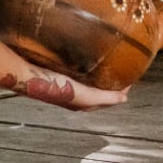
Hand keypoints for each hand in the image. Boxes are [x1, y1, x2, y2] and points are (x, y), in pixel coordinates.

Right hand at [4, 68, 128, 110]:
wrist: (30, 77)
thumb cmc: (57, 88)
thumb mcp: (85, 95)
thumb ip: (105, 98)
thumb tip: (124, 98)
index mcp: (84, 103)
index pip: (108, 99)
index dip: (120, 89)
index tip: (131, 76)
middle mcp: (77, 96)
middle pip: (100, 91)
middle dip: (112, 83)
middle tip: (123, 67)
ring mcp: (68, 85)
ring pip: (90, 81)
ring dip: (101, 75)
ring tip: (110, 62)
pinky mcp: (61, 74)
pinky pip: (80, 72)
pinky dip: (89, 68)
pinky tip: (89, 59)